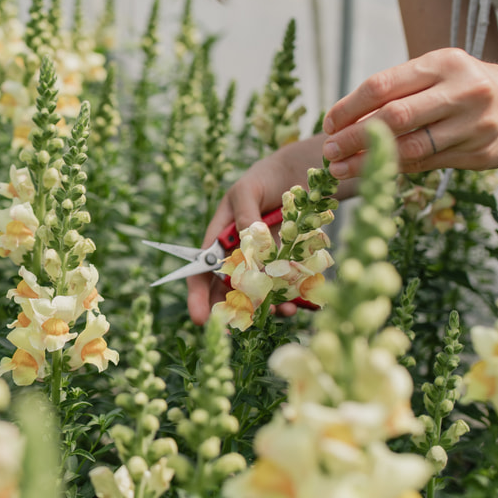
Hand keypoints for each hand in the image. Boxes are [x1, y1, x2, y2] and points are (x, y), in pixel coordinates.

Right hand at [186, 137, 322, 323]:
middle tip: (243, 324)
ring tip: (278, 311)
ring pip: (260, 293)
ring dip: (266, 306)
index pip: (203, 271)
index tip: (201, 318)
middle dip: (235, 310)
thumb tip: (246, 242)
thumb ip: (243, 215)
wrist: (299, 174)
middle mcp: (239, 255)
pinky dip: (291, 297)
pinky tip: (296, 302)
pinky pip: (287, 286)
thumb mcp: (247, 191)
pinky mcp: (289, 264)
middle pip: (230, 290)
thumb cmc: (264, 179)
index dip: (198, 296)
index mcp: (220, 239)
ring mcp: (265, 262)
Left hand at [320, 48, 497, 179]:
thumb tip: (341, 122)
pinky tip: (374, 171)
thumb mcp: (437, 73)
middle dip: (353, 137)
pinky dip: (397, 167)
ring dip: (369, 161)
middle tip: (328, 152)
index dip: (348, 107)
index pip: (382, 85)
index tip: (328, 124)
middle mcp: (462, 90)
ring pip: (411, 147)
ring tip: (341, 169)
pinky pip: (429, 164)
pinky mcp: (482, 153)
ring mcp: (476, 124)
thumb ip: (397, 91)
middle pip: (394, 118)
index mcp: (443, 63)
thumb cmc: (465, 86)